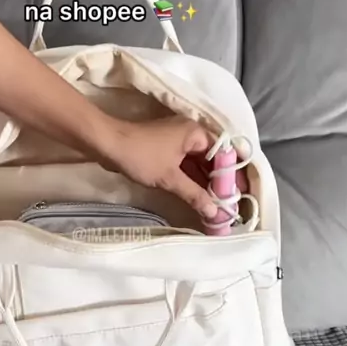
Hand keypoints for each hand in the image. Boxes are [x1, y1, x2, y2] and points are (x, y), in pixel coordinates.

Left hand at [105, 117, 247, 219]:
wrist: (107, 144)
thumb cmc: (141, 156)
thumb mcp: (170, 178)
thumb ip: (194, 195)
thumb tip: (215, 212)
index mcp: (196, 133)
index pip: (224, 154)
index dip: (233, 175)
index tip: (240, 194)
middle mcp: (191, 133)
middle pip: (213, 159)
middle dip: (220, 182)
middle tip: (230, 203)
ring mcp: (178, 141)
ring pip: (199, 164)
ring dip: (206, 183)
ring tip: (217, 205)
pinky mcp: (166, 150)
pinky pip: (186, 165)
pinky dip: (192, 180)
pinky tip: (199, 197)